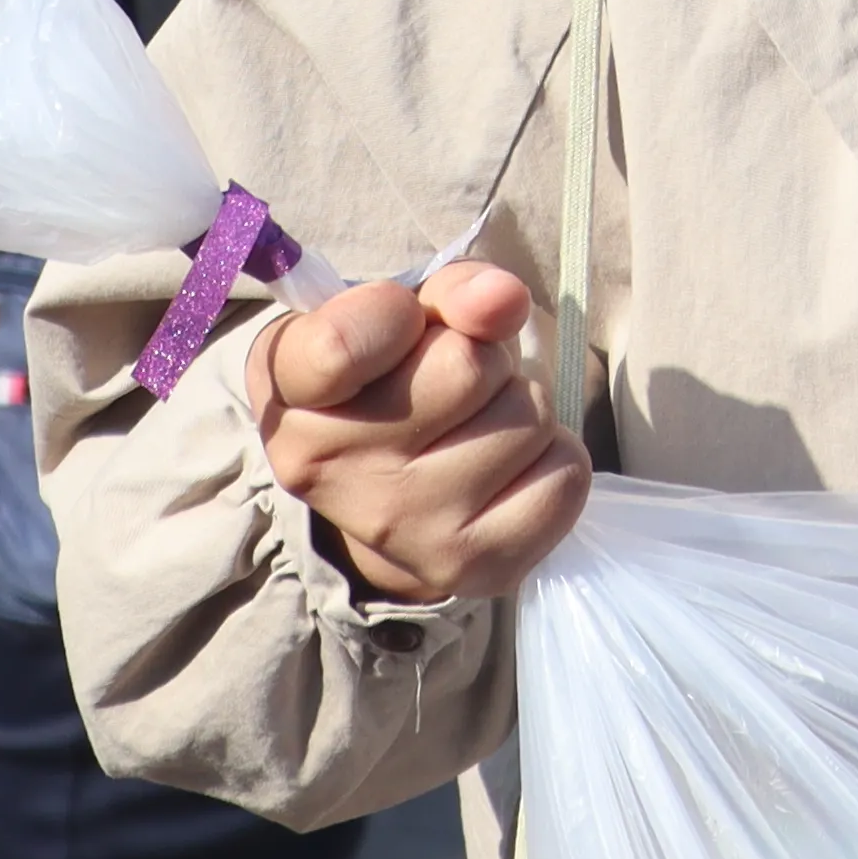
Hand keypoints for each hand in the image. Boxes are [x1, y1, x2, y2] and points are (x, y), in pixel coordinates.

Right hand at [251, 262, 590, 602]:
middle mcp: (333, 472)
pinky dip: (554, 458)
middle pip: (468, 366)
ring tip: (476, 427)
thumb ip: (449, 292)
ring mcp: (405, 528)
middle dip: (481, 356)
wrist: (382, 506)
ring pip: (528, 416)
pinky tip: (507, 468)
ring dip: (519, 406)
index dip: (395, 314)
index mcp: (291, 392)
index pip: (342, 345)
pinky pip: (566, 475)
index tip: (403, 320)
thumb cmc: (388, 385)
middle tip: (450, 384)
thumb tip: (505, 299)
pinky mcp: (475, 566)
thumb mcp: (395, 318)